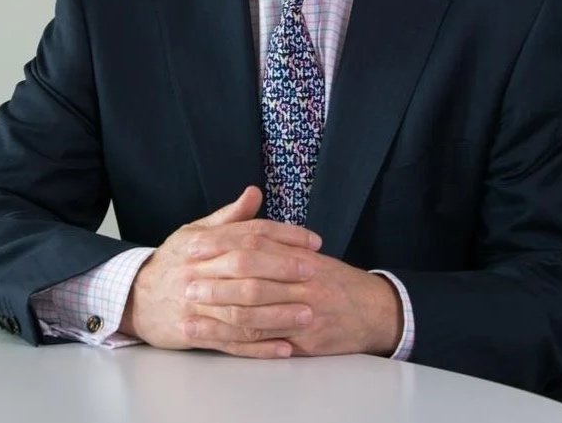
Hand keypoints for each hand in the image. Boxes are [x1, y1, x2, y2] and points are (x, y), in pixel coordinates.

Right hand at [120, 186, 321, 356]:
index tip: (313, 242)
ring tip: (307, 314)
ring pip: (241, 309)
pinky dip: (259, 347)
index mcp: (203, 242)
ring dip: (277, 314)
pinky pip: (231, 342)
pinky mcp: (194, 333)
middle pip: (246, 268)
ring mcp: (196, 305)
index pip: (250, 234)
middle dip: (283, 270)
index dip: (284, 236)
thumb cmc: (174, 261)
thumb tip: (255, 192)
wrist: (134, 297)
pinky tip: (285, 348)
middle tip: (314, 272)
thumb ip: (229, 217)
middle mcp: (199, 271)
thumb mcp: (195, 232)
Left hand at [188, 247, 403, 357]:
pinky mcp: (305, 338)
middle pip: (252, 273)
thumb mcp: (311, 256)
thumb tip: (247, 221)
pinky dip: (237, 339)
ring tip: (191, 307)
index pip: (255, 242)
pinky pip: (267, 339)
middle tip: (186, 278)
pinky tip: (215, 338)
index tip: (194, 244)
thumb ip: (279, 241)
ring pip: (255, 307)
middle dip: (215, 276)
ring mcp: (304, 309)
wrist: (375, 310)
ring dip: (219, 308)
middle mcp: (302, 278)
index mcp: (299, 254)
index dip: (222, 243)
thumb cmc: (337, 282)